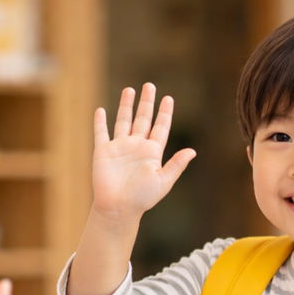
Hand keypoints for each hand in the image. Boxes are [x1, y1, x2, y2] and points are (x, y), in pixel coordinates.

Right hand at [91, 83, 195, 224]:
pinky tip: (101, 110)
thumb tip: (193, 151)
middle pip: (143, 119)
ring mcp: (119, 148)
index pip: (160, 127)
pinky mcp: (103, 152)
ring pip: (123, 121)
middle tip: (149, 85)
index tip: (168, 98)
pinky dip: (100, 122)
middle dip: (146, 102)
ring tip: (130, 89)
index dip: (164, 113)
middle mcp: (136, 147)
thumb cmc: (142, 198)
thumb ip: (176, 165)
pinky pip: (101, 133)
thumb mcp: (163, 181)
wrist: (118, 209)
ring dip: (126, 106)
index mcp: (152, 152)